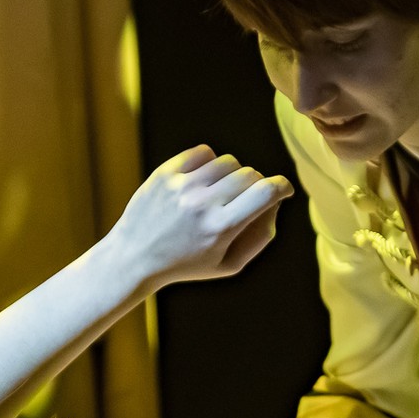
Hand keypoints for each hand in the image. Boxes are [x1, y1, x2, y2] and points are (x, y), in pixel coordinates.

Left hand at [106, 146, 291, 290]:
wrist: (134, 256)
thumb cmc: (187, 263)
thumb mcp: (228, 264)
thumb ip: (260, 237)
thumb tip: (276, 204)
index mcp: (220, 228)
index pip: (266, 192)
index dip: (283, 186)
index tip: (284, 190)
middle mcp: (201, 204)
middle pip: (250, 175)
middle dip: (256, 186)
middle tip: (245, 202)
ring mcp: (181, 186)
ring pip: (228, 162)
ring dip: (233, 175)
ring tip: (221, 194)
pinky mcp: (165, 173)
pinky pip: (204, 152)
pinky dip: (211, 163)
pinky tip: (203, 181)